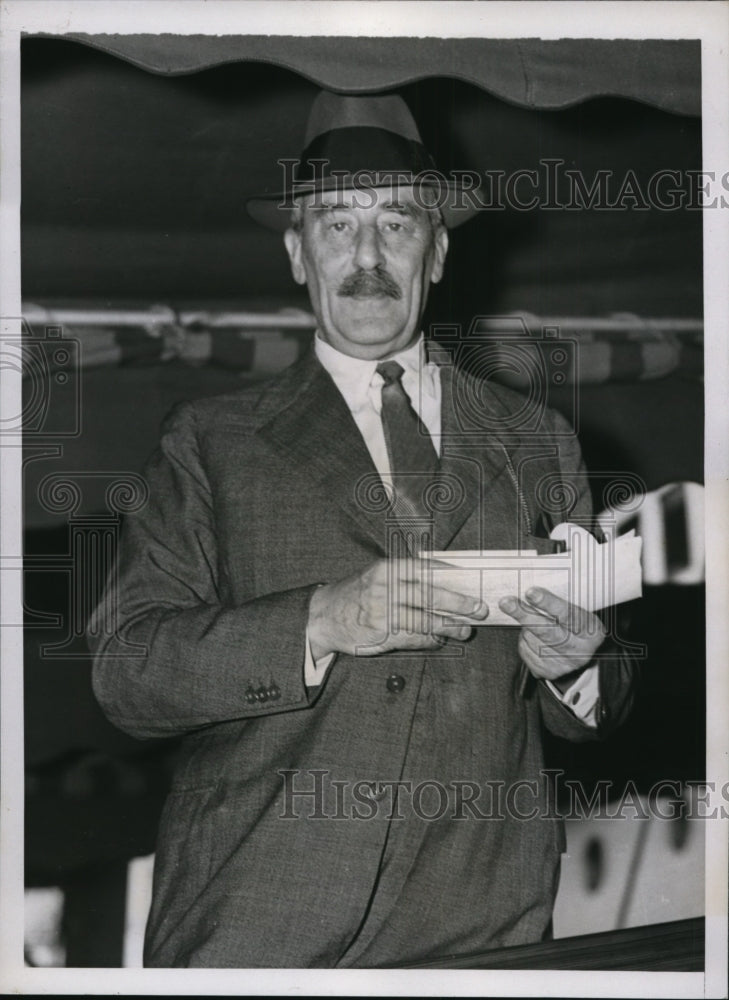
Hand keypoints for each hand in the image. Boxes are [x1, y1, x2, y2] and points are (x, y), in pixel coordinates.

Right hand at [308, 558, 488, 657]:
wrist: (322, 616)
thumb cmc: (354, 594)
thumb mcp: (374, 575)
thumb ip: (403, 575)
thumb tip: (444, 581)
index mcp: (386, 568)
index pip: (425, 568)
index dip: (450, 574)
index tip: (469, 580)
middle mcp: (384, 588)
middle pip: (430, 595)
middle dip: (458, 603)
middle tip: (478, 608)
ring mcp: (382, 612)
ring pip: (425, 619)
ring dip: (449, 627)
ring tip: (465, 630)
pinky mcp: (381, 634)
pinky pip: (414, 638)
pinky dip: (430, 640)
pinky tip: (440, 640)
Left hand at [498, 587, 605, 683]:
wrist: (579, 652)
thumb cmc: (575, 624)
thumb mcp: (578, 612)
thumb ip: (561, 603)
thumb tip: (532, 590)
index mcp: (591, 631)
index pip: (569, 615)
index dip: (549, 603)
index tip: (531, 592)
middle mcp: (579, 651)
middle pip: (547, 632)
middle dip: (525, 615)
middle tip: (506, 602)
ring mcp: (564, 664)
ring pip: (532, 639)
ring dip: (525, 626)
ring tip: (533, 620)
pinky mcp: (548, 672)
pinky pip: (525, 650)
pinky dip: (524, 638)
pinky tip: (533, 635)